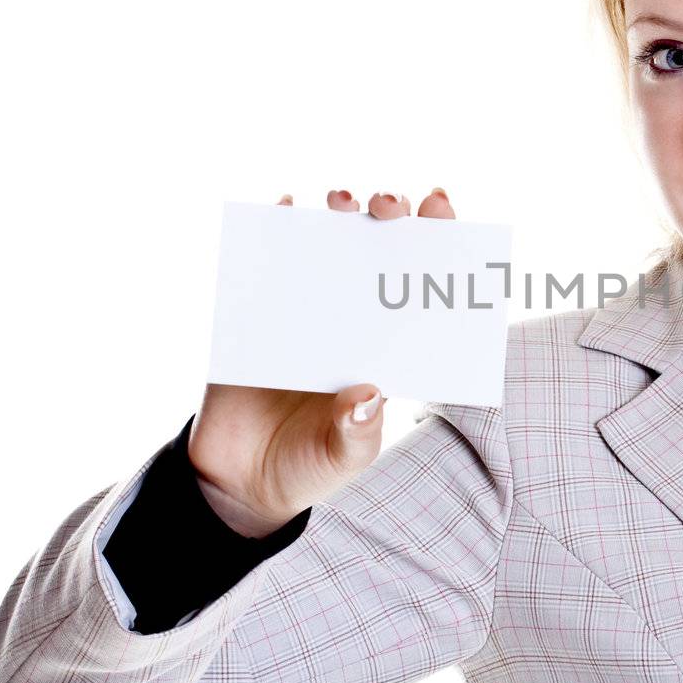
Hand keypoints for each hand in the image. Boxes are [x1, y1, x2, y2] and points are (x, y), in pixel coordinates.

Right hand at [185, 187, 458, 537]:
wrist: (240, 481)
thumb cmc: (311, 464)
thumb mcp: (343, 457)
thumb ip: (356, 433)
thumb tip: (365, 396)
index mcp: (388, 346)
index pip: (421, 286)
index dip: (437, 243)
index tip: (441, 209)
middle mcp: (353, 318)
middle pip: (381, 247)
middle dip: (390, 214)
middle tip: (389, 207)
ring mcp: (306, 309)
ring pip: (329, 242)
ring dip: (338, 210)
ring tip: (343, 202)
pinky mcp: (257, 313)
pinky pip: (267, 261)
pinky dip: (274, 227)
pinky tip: (283, 208)